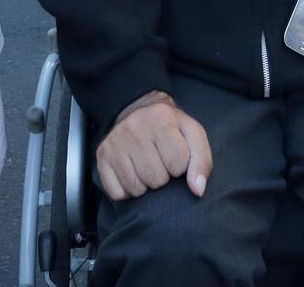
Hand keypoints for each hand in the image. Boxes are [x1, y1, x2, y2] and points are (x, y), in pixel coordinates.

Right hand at [95, 91, 211, 200]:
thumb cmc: (170, 127)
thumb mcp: (192, 134)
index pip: (179, 165)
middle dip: (163, 176)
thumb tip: (198, 190)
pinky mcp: (102, 157)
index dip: (180, 166)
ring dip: (146, 185)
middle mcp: (134, 129)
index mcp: (161, 119)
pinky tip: (132, 173)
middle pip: (157, 179)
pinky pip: (118, 193)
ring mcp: (115, 144)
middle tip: (160, 162)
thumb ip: (202, 161)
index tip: (175, 156)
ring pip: (137, 189)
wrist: (137, 109)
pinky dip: (127, 191)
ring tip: (147, 167)